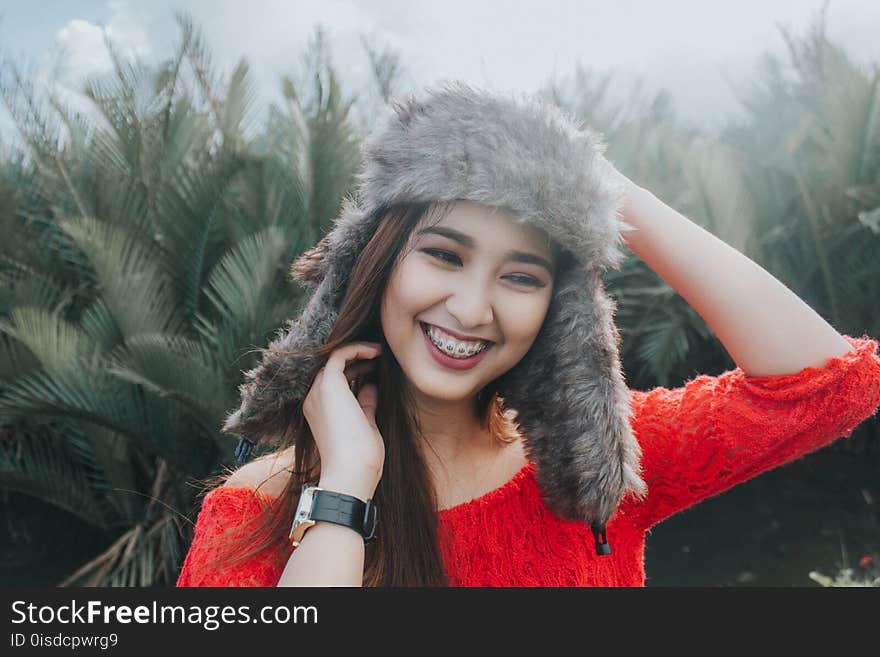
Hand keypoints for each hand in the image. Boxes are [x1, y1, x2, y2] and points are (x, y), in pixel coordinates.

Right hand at [302, 342, 384, 498]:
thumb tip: (371, 386)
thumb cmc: (361, 458)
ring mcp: (318, 391)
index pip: (335, 381)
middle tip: (379, 356)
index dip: (355, 370)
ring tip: (379, 351)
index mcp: (319, 410)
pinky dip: (357, 349)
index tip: (376, 367)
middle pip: (333, 368)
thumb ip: (365, 404)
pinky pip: (339, 354)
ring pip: (334, 358)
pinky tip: (375, 351)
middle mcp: (313, 398)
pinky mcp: (328, 384)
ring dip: (357, 352)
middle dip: (356, 359)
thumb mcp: (365, 425)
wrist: (351, 473)